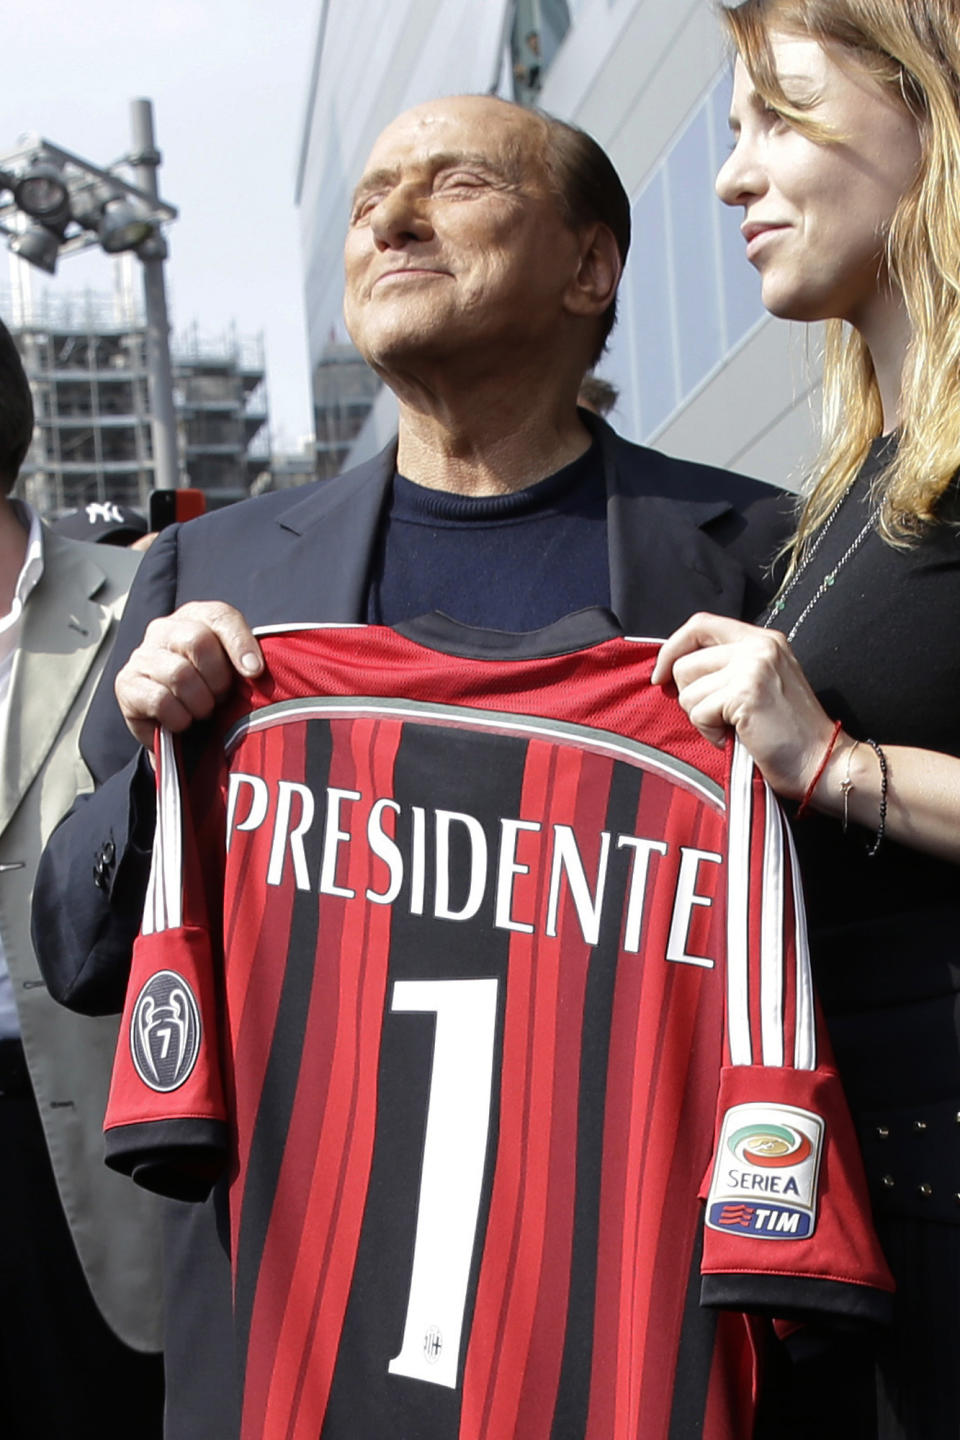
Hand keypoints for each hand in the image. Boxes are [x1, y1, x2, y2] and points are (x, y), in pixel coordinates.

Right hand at [115, 601, 262, 749]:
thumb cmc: (210, 693)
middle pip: (197, 641)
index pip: (220, 616)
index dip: (241, 644)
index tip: (255, 672)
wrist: (178, 731)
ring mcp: (142, 655)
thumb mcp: (233, 672)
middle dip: (218, 678)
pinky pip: (160, 700)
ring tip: (203, 711)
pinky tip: (183, 721)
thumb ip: (247, 661)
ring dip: (200, 702)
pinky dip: (180, 718)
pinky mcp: (127, 684)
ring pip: (180, 674)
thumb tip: (256, 669)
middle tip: (221, 698)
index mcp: (196, 617)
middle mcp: (165, 629)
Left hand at [650, 612, 839, 800]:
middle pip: (686, 662)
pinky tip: (735, 738)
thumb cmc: (789, 733)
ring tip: (731, 728)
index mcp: (763, 639)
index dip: (673, 647)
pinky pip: (698, 712)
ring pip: (687, 690)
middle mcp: (759, 646)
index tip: (662, 675)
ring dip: (701, 718)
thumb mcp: (762, 682)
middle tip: (719, 717)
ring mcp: (753, 667)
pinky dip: (709, 733)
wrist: (822, 761)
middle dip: (691, 697)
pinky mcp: (745, 694)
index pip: (701, 624)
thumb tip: (675, 668)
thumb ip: (729, 667)